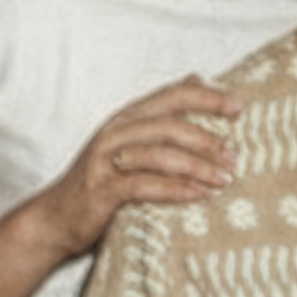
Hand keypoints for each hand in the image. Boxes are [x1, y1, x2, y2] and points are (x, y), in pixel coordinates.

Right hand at [35, 76, 240, 259]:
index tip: (240, 106)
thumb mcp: (131, 142)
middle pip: (169, 125)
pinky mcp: (102, 190)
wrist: (55, 218)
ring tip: (225, 179)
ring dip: (197, 166)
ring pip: (159, 155)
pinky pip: (143, 186)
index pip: (172, 96)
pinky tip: (199, 195)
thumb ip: (162, 115)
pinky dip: (175, 189)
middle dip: (207, 139)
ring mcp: (106, 161)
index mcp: (127, 118)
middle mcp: (115, 133)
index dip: (207, 97)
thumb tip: (195, 78)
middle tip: (235, 156)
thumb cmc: (103, 180)